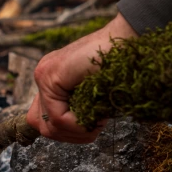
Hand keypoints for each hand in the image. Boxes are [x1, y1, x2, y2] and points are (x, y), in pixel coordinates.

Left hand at [25, 13, 137, 143]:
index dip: (67, 132)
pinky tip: (97, 116)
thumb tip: (66, 132)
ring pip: (48, 126)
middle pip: (42, 126)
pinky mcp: (48, 75)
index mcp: (51, 81)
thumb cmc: (120, 65)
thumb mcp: (95, 94)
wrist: (129, 37)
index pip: (43, 121)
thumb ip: (78, 108)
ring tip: (98, 121)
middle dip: (70, 135)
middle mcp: (43, 77)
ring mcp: (43, 74)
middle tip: (94, 127)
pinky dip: (79, 125)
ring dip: (77, 131)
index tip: (91, 126)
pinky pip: (58, 117)